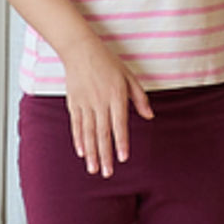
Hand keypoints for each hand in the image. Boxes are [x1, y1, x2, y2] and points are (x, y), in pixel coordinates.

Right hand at [58, 38, 150, 178]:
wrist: (80, 50)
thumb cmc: (108, 62)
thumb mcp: (129, 76)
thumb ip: (140, 97)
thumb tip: (150, 116)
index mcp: (116, 96)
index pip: (119, 124)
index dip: (121, 142)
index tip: (122, 158)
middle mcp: (100, 102)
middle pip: (103, 133)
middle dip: (105, 155)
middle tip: (107, 173)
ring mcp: (85, 103)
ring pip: (88, 132)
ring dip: (91, 152)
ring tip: (93, 169)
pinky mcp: (74, 103)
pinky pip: (76, 124)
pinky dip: (78, 139)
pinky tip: (82, 152)